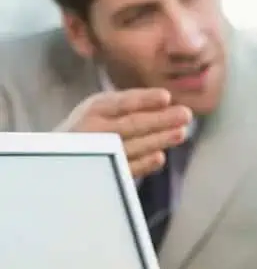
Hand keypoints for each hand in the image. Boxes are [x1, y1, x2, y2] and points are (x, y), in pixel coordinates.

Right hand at [58, 88, 192, 178]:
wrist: (59, 154)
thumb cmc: (92, 125)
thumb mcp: (104, 107)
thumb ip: (130, 104)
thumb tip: (168, 102)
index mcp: (96, 108)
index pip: (122, 102)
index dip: (144, 99)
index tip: (166, 97)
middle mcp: (94, 128)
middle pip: (131, 124)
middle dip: (160, 119)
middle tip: (185, 114)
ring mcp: (98, 152)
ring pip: (131, 146)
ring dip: (158, 140)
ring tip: (181, 132)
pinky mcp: (103, 172)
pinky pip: (125, 168)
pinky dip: (143, 163)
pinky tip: (160, 157)